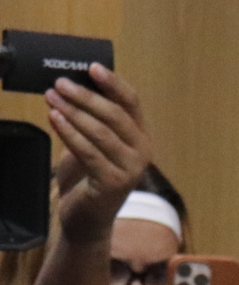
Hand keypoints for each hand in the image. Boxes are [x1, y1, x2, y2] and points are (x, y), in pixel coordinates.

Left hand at [46, 66, 150, 244]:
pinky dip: (69, 133)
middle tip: (60, 84)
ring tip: (51, 98)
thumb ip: (92, 118)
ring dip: (72, 111)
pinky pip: (88, 151)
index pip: (132, 103)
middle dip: (85, 96)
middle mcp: (142, 152)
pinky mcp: (112, 183)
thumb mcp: (94, 142)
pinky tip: (54, 119)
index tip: (92, 67)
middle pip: (115, 115)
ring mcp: (130, 169)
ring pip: (101, 132)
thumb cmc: (89, 177)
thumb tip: (74, 85)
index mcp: (141, 137)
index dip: (113, 83)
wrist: (87, 217)